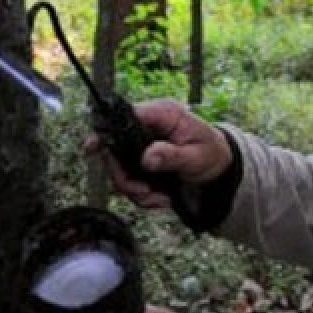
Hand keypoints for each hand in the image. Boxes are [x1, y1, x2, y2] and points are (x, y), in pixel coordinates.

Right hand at [86, 99, 232, 208]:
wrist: (219, 170)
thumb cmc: (212, 155)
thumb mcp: (196, 156)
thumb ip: (172, 156)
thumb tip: (147, 158)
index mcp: (162, 114)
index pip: (126, 116)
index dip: (106, 131)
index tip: (92, 147)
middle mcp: (147, 127)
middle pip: (115, 149)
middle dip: (125, 176)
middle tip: (143, 192)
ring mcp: (142, 146)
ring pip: (120, 170)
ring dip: (136, 191)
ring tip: (158, 198)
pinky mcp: (141, 162)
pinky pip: (130, 182)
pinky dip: (144, 197)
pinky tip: (162, 198)